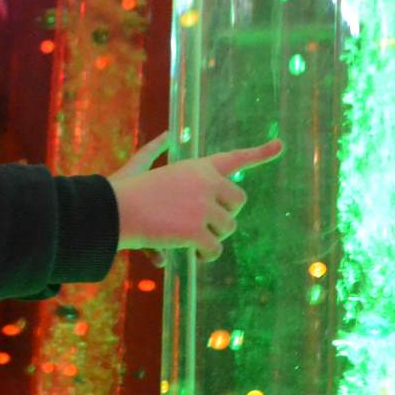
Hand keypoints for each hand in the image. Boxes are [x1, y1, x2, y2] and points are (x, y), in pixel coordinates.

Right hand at [109, 132, 283, 262]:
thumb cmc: (124, 194)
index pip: (234, 159)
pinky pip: (214, 248)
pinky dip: (206, 255)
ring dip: (212, 238)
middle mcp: (205, 181)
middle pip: (238, 201)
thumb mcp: (145, 167)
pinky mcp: (196, 229)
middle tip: (206, 225)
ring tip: (190, 241)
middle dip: (226, 215)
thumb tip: (163, 139)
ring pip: (227, 228)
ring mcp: (203, 205)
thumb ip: (157, 157)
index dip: (259, 152)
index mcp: (196, 167)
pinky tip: (193, 255)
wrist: (114, 211)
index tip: (280, 145)